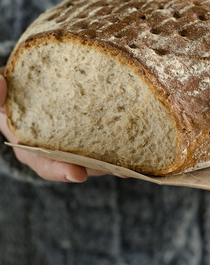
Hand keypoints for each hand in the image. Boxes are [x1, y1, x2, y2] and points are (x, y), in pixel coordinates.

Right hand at [0, 67, 125, 181]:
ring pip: (94, 159)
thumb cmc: (13, 95)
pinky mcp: (88, 137)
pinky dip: (121, 145)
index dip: (59, 170)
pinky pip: (104, 144)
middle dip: (100, 169)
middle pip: (76, 166)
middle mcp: (52, 152)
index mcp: (29, 147)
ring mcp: (72, 147)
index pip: (44, 163)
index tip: (77, 174)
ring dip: (115, 160)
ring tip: (137, 162)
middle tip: (122, 170)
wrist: (28, 90)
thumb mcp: (0, 95)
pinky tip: (140, 143)